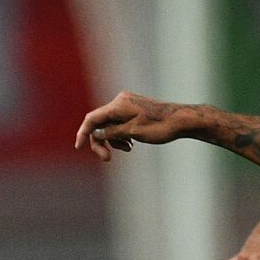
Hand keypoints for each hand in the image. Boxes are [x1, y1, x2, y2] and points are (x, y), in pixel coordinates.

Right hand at [75, 92, 190, 161]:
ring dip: (113, 139)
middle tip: (107, 158)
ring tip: (127, 149)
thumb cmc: (159, 126)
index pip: (92, 118)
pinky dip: (120, 134)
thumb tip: (95, 134)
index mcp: (118, 105)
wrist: (181, 120)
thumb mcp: (132, 132)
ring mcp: (127, 104)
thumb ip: (111, 133)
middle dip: (101, 141)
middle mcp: (120, 101)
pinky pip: (119, 122)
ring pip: (110, 124)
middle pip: (100, 123)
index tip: (78, 147)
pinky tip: (130, 144)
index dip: (83, 133)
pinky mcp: (133, 109)